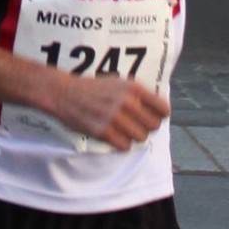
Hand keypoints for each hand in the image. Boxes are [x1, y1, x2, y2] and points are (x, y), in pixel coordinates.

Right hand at [47, 73, 170, 150]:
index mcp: (134, 88)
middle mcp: (127, 102)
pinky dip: (121, 144)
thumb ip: (139, 95)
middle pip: (154, 126)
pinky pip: (125, 146)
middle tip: (135, 125)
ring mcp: (115, 117)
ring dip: (133, 136)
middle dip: (146, 127)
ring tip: (123, 130)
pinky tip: (114, 136)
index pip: (163, 109)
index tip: (151, 117)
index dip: (159, 116)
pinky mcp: (103, 131)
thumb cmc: (94, 89)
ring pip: (141, 138)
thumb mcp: (119, 83)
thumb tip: (159, 111)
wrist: (65, 93)